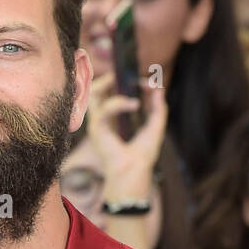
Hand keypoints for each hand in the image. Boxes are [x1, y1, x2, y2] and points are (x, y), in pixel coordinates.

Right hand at [85, 69, 167, 196]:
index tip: (146, 83)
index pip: (110, 94)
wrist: (135, 171)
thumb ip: (157, 107)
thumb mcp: (155, 126)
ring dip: (104, 84)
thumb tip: (158, 87)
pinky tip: (134, 105)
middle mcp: (103, 120)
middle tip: (122, 77)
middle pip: (92, 92)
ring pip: (90, 95)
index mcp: (114, 120)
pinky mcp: (96, 129)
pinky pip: (104, 108)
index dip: (126, 83)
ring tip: (119, 82)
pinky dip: (119, 103)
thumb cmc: (143, 155)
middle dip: (105, 80)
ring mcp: (98, 124)